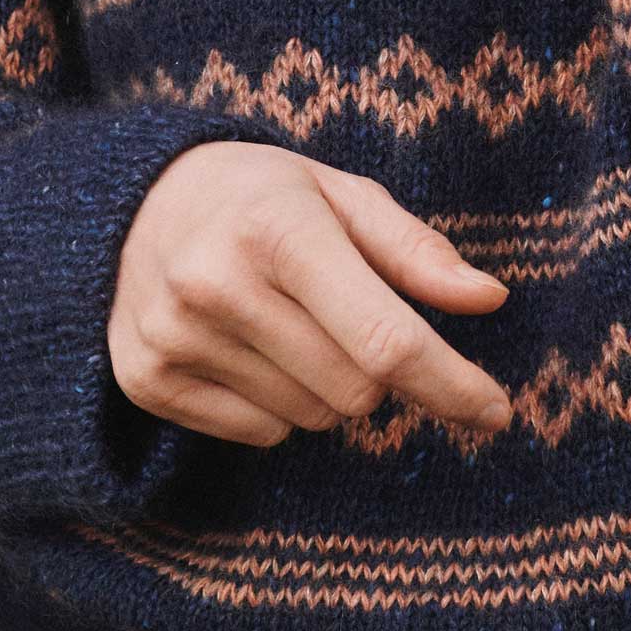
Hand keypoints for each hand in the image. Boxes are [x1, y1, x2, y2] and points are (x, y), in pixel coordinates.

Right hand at [108, 142, 514, 445]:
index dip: (451, 383)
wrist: (133, 202)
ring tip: (287, 322)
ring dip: (325, 386)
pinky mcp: (147, 379)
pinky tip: (247, 348)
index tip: (497, 411)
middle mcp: (217, 282)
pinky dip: (275, 405)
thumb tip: (491, 299)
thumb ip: (417, 252)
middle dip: (376, 370)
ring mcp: (174, 335)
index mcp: (279, 227)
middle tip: (345, 316)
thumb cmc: (262, 197)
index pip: (383, 338)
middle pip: (355, 392)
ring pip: (309, 418)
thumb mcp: (342, 195)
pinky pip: (259, 434)